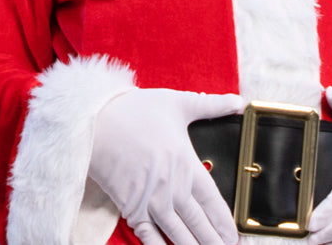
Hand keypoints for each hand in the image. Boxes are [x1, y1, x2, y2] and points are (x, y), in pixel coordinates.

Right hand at [88, 87, 245, 244]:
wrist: (94, 121)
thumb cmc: (135, 110)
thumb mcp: (178, 102)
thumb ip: (211, 105)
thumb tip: (238, 101)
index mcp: (186, 166)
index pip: (213, 202)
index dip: (225, 222)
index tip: (234, 236)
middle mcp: (171, 188)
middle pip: (198, 223)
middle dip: (213, 241)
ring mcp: (150, 201)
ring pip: (177, 233)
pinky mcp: (129, 207)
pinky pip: (148, 234)